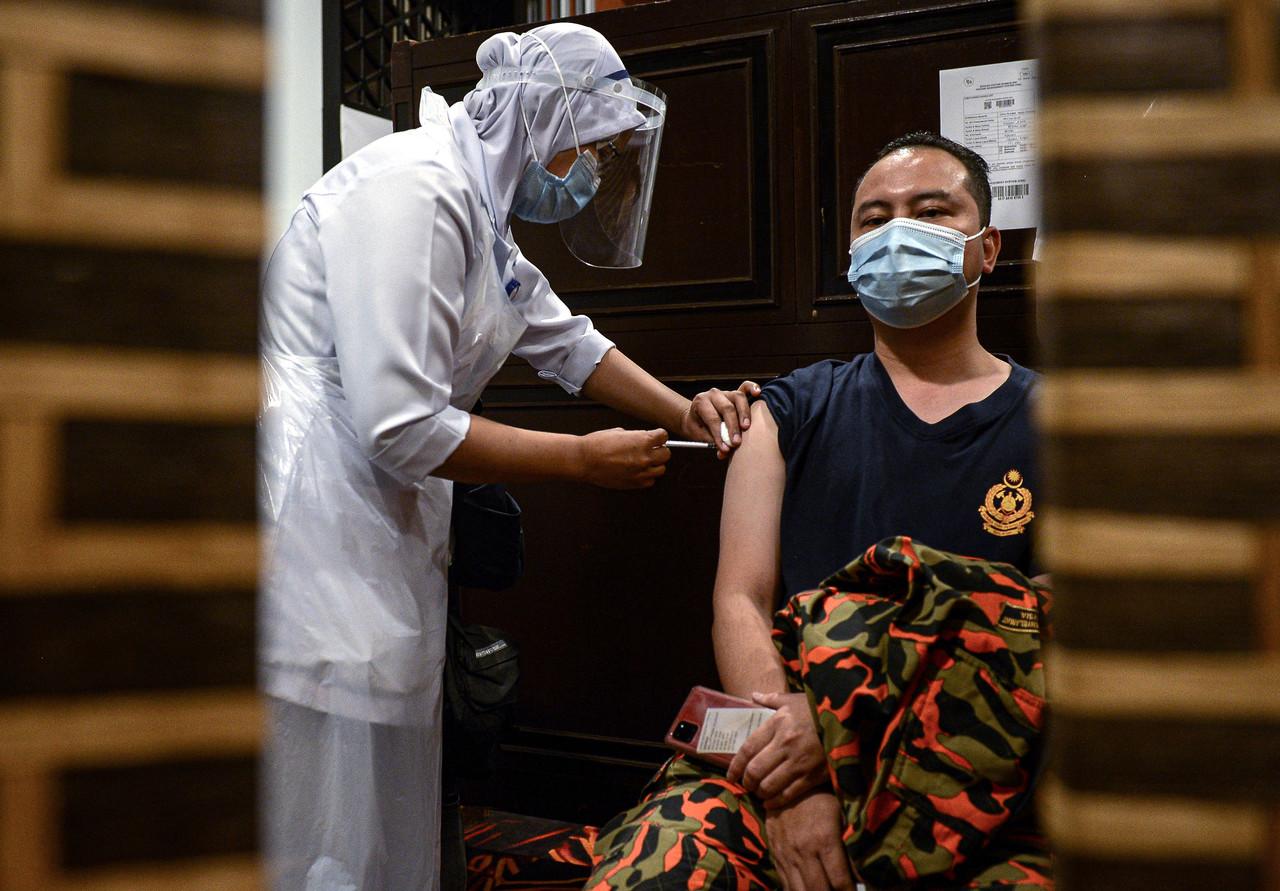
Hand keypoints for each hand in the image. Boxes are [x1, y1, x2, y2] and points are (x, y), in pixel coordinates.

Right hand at [577, 428, 669, 488]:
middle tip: (650, 450)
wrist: (585, 460)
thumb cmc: (598, 444)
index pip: (664, 436)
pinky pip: (650, 481)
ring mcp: (641, 472)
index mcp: (642, 441)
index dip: (659, 436)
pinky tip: (638, 471)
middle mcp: (645, 457)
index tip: (655, 437)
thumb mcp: (619, 432)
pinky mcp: (635, 484)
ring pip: (661, 469)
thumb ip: (635, 436)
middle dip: (659, 450)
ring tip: (644, 461)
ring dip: (655, 464)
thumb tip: (642, 439)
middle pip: (666, 454)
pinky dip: (647, 477)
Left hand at [681, 381, 761, 457]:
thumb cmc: (699, 428)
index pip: (712, 418)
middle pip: (726, 408)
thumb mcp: (701, 436)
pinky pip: (745, 387)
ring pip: (738, 398)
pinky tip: (758, 393)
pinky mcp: (736, 393)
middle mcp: (713, 394)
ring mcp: (726, 392)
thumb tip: (724, 452)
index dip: (719, 434)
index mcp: (701, 402)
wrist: (696, 418)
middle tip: (737, 442)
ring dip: (744, 413)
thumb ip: (713, 442)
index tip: (725, 448)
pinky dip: (752, 388)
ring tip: (746, 427)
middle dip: (732, 427)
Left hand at [727, 692, 825, 808]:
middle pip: (755, 770)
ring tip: (759, 793)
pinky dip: (777, 801)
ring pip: (770, 785)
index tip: (730, 775)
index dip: (735, 765)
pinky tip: (771, 803)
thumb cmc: (819, 708)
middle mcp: (786, 744)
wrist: (851, 719)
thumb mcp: (794, 699)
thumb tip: (753, 695)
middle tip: (746, 784)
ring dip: (760, 792)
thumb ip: (772, 699)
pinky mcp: (815, 775)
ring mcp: (800, 762)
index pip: (748, 748)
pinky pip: (789, 794)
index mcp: (778, 723)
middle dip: (747, 781)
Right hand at [766, 789, 854, 890]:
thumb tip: (861, 875)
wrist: (784, 782)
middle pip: (818, 890)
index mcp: (824, 839)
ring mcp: (787, 854)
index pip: (840, 880)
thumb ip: (850, 845)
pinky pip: (786, 884)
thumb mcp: (842, 815)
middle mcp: (803, 850)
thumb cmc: (820, 796)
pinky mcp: (776, 855)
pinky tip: (809, 889)